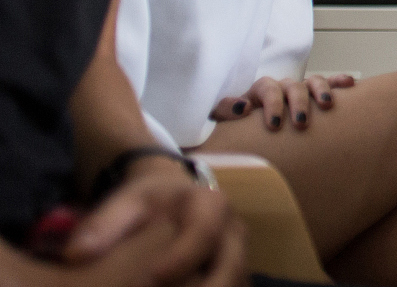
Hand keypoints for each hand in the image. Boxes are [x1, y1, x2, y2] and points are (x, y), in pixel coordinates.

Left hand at [6, 217, 241, 286]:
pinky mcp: (236, 274)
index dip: (182, 257)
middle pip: (232, 266)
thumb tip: (76, 255)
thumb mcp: (125, 203)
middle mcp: (233, 230)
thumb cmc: (148, 203)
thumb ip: (101, 225)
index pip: (204, 232)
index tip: (152, 277)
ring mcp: (239, 254)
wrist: (173, 199)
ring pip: (238, 283)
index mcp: (210, 205)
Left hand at [210, 72, 353, 130]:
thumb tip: (242, 107)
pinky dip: (338, 81)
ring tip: (328, 106)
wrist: (245, 132)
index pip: (267, 88)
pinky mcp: (312, 97)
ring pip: (313, 81)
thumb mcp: (220, 118)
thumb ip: (224, 110)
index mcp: (259, 92)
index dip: (272, 104)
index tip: (274, 124)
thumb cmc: (235, 126)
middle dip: (298, 102)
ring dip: (321, 91)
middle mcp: (281, 87)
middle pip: (292, 85)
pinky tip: (349, 84)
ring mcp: (298, 91)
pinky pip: (328, 84)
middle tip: (301, 122)